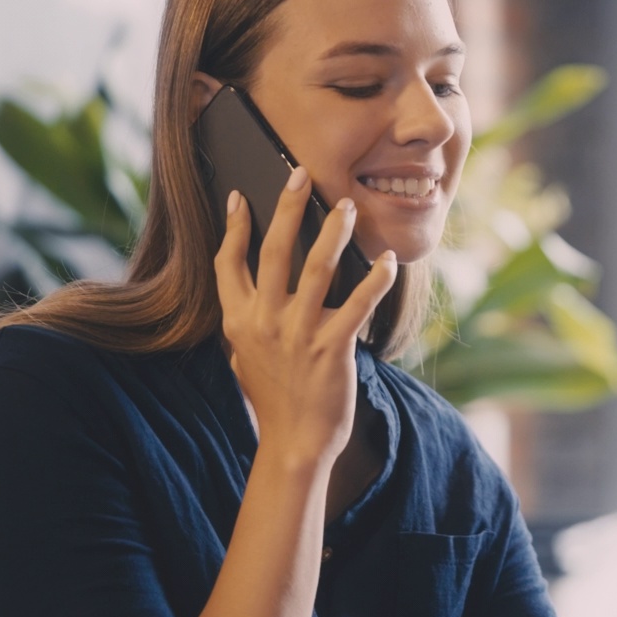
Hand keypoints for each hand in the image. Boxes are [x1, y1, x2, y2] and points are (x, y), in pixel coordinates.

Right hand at [213, 167, 397, 463]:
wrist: (295, 441)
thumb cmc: (275, 394)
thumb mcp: (245, 353)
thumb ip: (250, 315)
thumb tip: (261, 279)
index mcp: (238, 321)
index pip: (228, 263)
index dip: (234, 228)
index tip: (239, 197)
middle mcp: (264, 322)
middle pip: (273, 251)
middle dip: (286, 208)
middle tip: (300, 175)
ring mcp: (298, 334)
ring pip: (316, 268)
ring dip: (333, 232)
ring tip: (346, 206)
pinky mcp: (332, 347)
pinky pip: (358, 304)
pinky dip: (375, 279)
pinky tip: (389, 261)